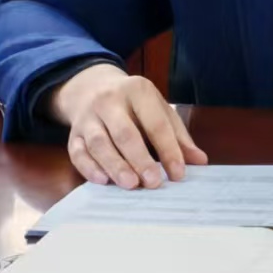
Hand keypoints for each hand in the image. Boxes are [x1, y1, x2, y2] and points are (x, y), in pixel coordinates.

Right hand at [46, 63, 206, 188]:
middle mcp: (110, 101)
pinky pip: (78, 152)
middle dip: (140, 159)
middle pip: (125, 133)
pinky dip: (90, 168)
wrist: (91, 87)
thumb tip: (200, 161)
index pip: (155, 123)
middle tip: (153, 183)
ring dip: (115, 166)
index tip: (178, 174)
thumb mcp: (159, 110)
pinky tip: (103, 181)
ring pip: (99, 143)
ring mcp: (88, 117)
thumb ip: (178, 136)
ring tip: (131, 185)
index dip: (168, 149)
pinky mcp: (73, 133)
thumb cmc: (134, 104)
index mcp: (138, 90)